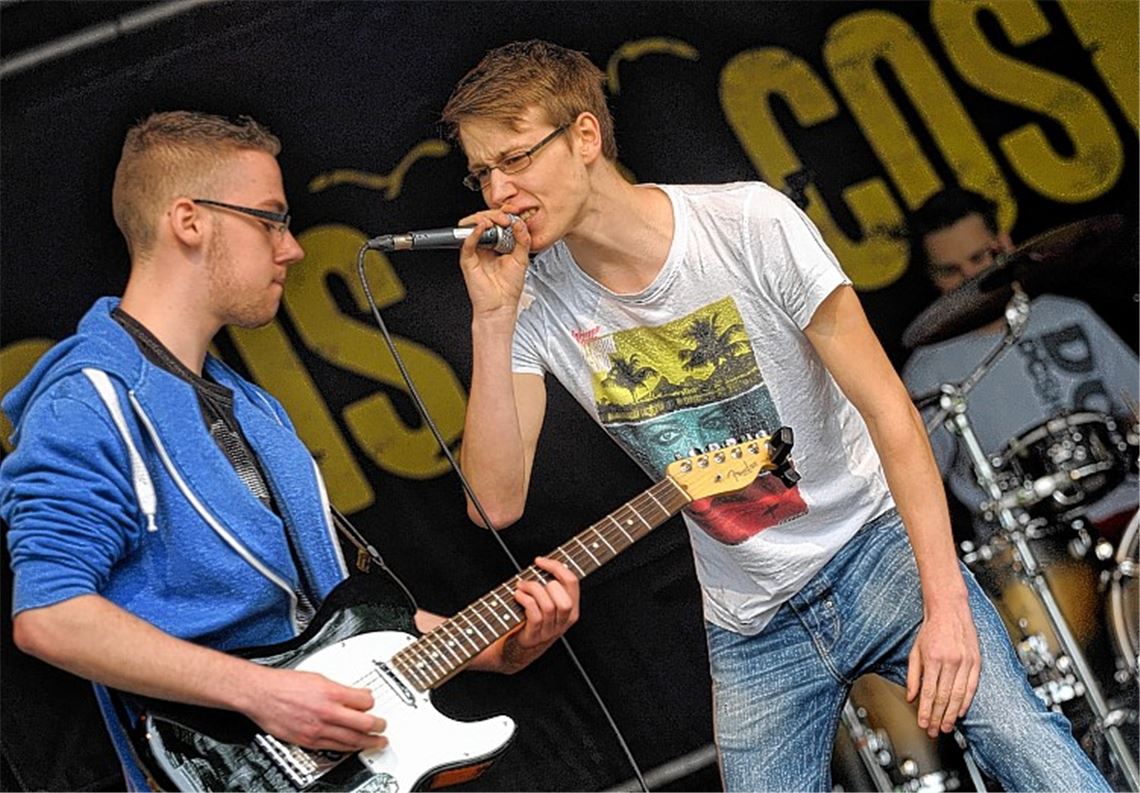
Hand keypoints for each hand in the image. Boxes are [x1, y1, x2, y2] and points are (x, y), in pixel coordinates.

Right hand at [240, 665, 387, 751]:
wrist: (261, 695)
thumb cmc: (284, 684)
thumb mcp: (318, 677)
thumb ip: (338, 688)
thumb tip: (353, 694)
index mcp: (331, 692)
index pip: (365, 701)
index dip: (372, 703)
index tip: (374, 704)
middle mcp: (326, 712)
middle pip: (363, 724)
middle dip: (378, 727)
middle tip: (383, 727)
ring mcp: (317, 729)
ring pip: (351, 740)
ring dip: (367, 742)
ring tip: (376, 742)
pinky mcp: (308, 741)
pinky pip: (334, 748)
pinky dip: (348, 748)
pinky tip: (354, 747)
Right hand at [457, 205, 530, 320]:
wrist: (501, 306)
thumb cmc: (509, 287)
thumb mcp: (522, 259)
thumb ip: (522, 240)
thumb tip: (520, 223)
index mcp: (498, 244)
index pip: (497, 222)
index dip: (504, 214)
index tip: (514, 212)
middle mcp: (485, 245)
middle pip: (484, 220)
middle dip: (495, 215)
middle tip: (506, 219)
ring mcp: (475, 251)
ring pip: (473, 226)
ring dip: (484, 219)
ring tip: (496, 222)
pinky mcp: (468, 259)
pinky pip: (467, 242)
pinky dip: (473, 232)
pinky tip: (483, 227)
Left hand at [500, 556, 579, 670]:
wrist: (518, 648)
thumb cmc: (531, 619)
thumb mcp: (547, 603)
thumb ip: (549, 585)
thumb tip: (542, 562)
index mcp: (572, 609)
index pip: (572, 582)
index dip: (556, 566)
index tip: (539, 560)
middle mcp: (564, 621)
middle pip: (564, 597)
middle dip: (545, 583)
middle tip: (530, 579)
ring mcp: (550, 630)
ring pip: (548, 606)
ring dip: (532, 591)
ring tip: (520, 587)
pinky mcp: (535, 636)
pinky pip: (535, 615)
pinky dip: (525, 600)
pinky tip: (517, 596)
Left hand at [906, 596, 980, 737]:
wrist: (950, 609)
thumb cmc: (931, 629)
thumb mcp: (915, 650)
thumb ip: (913, 675)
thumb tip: (910, 697)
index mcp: (933, 658)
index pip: (928, 692)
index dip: (925, 711)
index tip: (923, 723)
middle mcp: (950, 661)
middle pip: (943, 697)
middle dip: (937, 717)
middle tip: (934, 731)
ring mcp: (965, 661)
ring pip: (958, 695)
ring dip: (951, 714)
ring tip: (946, 727)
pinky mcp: (976, 661)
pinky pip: (972, 687)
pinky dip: (966, 702)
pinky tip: (960, 712)